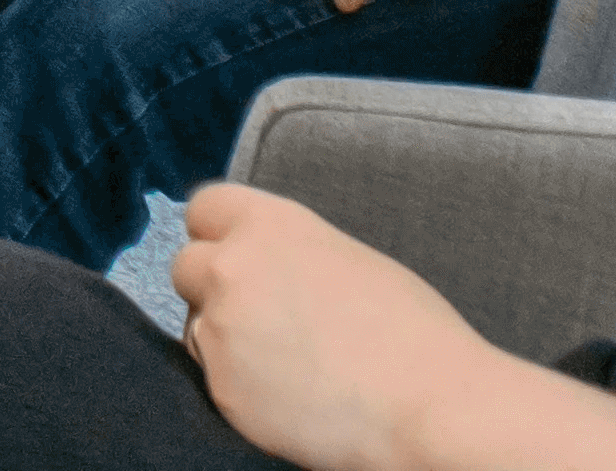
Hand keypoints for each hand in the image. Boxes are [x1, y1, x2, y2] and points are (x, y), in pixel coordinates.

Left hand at [171, 184, 519, 470]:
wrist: (429, 407)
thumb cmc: (411, 333)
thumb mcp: (347, 260)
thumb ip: (290, 254)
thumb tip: (267, 267)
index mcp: (271, 225)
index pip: (204, 208)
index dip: (218, 232)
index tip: (231, 251)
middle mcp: (232, 269)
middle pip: (186, 267)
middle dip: (212, 286)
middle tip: (258, 314)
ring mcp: (220, 330)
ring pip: (196, 326)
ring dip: (223, 338)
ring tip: (286, 360)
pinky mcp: (221, 388)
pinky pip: (214, 378)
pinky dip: (240, 384)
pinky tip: (289, 393)